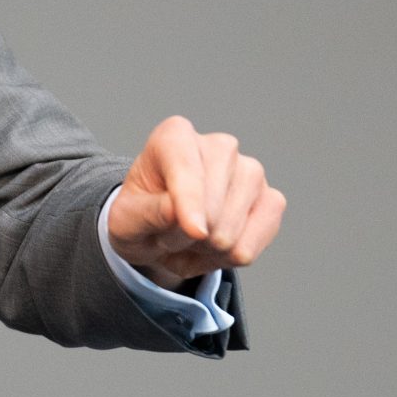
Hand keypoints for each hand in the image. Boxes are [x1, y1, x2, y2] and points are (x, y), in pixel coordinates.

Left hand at [108, 115, 286, 284]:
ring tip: (189, 239)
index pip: (187, 170)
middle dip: (185, 237)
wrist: (161, 229)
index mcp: (175, 136)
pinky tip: (212, 247)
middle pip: (211, 211)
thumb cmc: (142, 216)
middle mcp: (220, 146)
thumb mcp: (124, 220)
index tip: (194, 230)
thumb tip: (178, 213)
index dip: (191, 204)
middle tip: (168, 232)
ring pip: (231, 234)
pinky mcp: (272, 200)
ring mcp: (251, 171)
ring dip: (204, 251)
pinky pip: (251, 247)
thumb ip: (147, 213)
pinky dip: (227, 260)